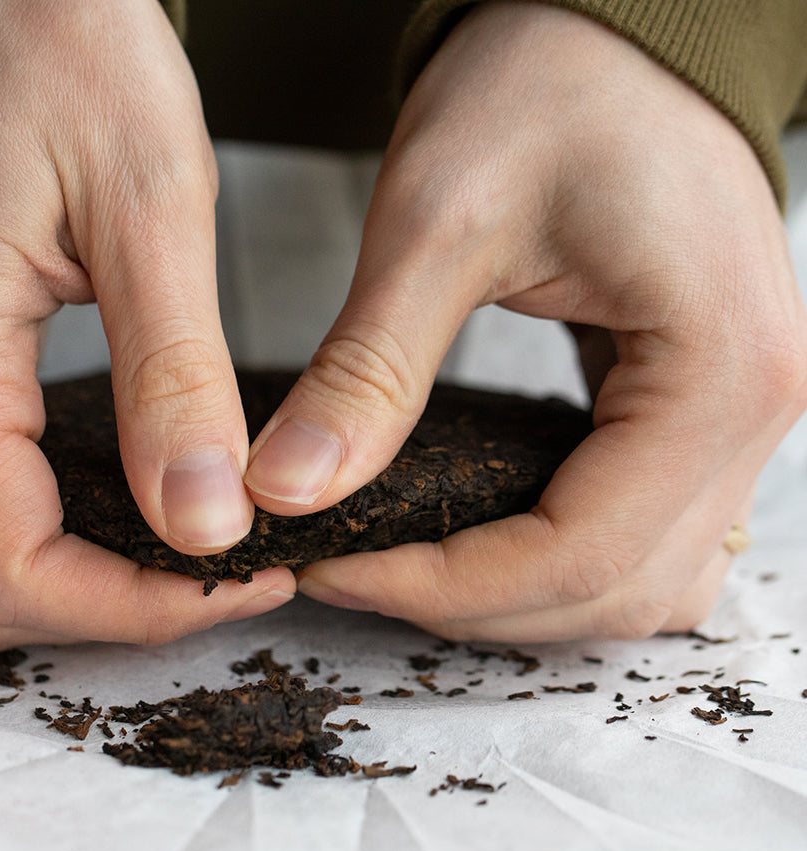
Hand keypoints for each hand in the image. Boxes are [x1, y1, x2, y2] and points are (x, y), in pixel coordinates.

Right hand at [0, 0, 292, 651]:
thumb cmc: (63, 58)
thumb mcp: (150, 213)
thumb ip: (175, 380)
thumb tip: (206, 520)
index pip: (15, 570)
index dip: (131, 609)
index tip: (235, 584)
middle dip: (100, 611)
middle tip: (217, 576)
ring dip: (64, 590)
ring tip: (176, 557)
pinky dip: (35, 544)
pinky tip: (119, 511)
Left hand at [243, 2, 806, 640]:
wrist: (612, 29)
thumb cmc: (550, 83)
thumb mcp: (440, 222)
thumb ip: (368, 370)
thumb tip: (288, 488)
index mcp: (716, 371)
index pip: (578, 552)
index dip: (445, 586)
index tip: (338, 570)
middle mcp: (754, 415)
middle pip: (611, 589)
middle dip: (470, 602)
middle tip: (355, 571)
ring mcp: (736, 420)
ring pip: (634, 586)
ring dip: (520, 600)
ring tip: (409, 565)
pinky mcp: (698, 412)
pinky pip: (641, 540)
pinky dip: (557, 563)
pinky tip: (478, 537)